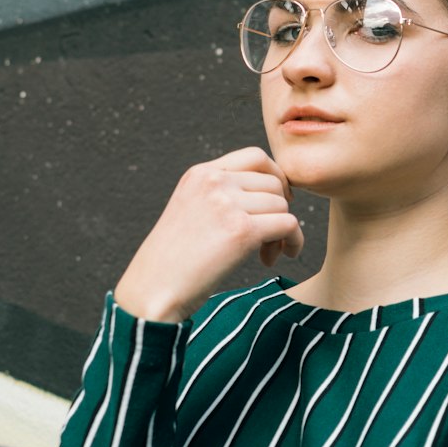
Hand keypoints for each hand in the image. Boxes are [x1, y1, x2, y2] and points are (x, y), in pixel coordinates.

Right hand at [113, 147, 303, 321]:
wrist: (154, 290)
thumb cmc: (173, 260)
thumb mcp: (190, 210)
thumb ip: (220, 195)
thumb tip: (273, 193)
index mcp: (199, 173)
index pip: (255, 156)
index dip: (275, 177)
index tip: (276, 202)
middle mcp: (213, 181)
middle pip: (273, 184)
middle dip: (277, 212)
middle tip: (266, 241)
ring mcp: (227, 204)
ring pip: (282, 206)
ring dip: (281, 232)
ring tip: (264, 254)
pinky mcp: (242, 231)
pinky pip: (289, 225)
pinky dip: (293, 242)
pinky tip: (276, 258)